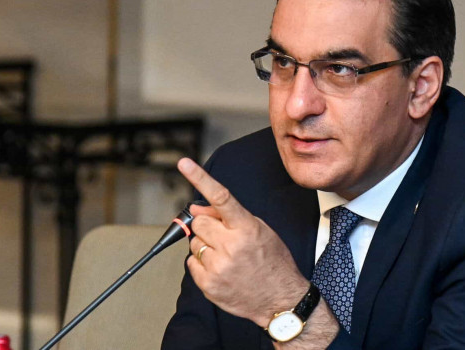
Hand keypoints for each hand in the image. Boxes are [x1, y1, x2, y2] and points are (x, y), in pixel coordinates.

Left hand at [178, 158, 308, 326]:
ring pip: (194, 243)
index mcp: (247, 228)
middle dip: (208, 227)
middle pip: (199, 223)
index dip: (200, 178)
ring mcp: (218, 266)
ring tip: (226, 257)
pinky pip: (191, 263)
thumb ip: (228, 217)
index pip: (220, 196)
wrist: (281, 299)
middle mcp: (231, 246)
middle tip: (223, 238)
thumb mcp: (261, 231)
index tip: (184, 163)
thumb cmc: (273, 262)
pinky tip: (221, 269)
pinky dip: (202, 264)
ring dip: (205, 246)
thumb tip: (197, 208)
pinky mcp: (208, 285)